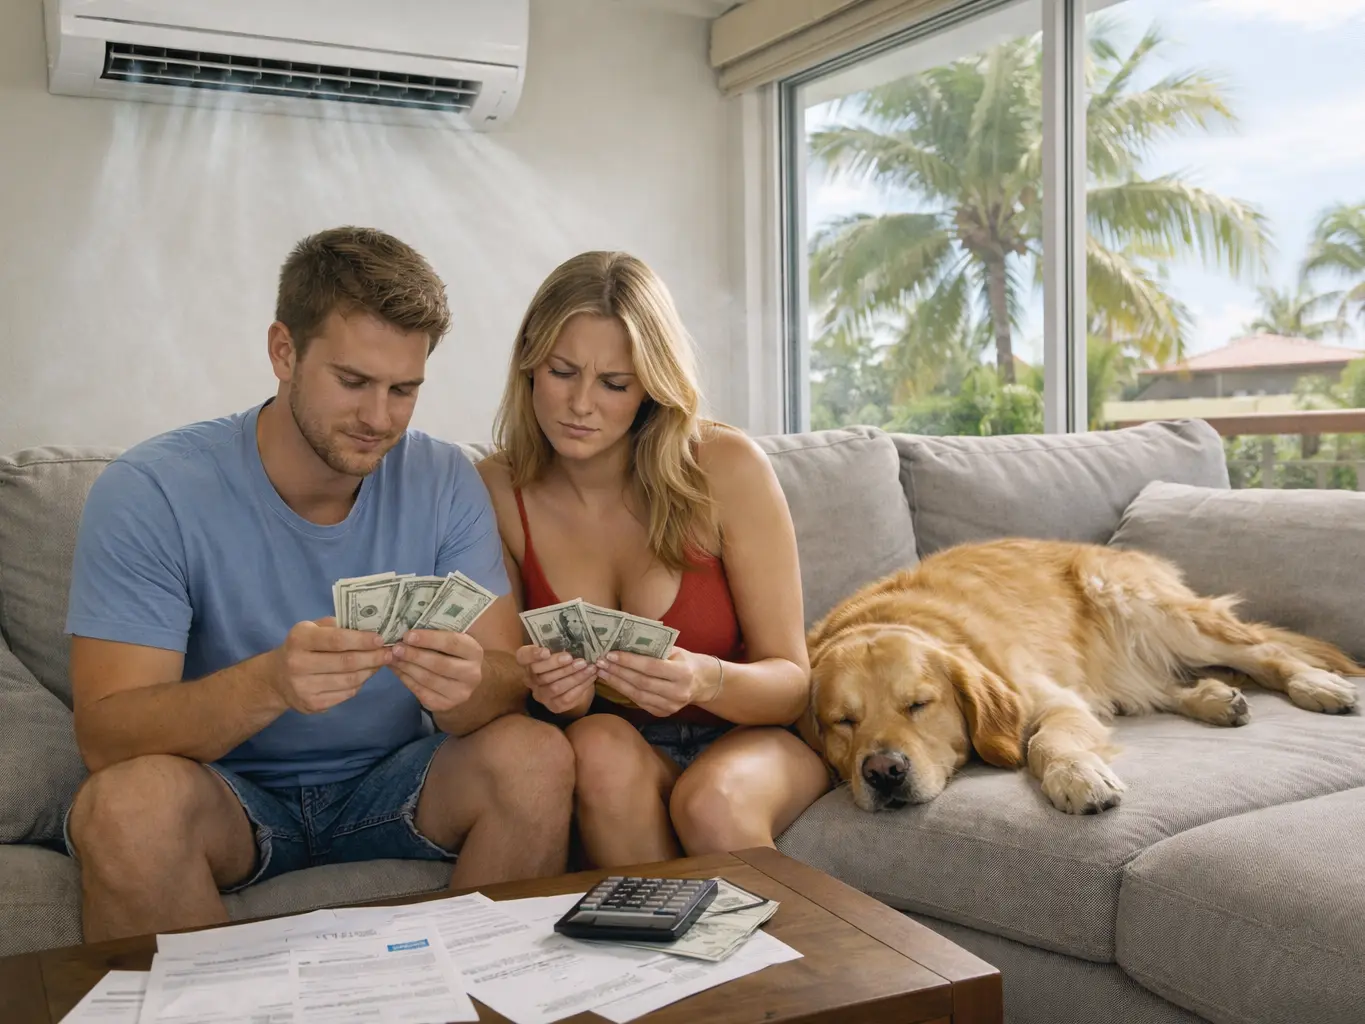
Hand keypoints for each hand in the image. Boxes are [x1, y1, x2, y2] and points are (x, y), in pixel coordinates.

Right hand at [270, 617, 391, 713]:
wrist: (276, 679)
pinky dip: (360, 683)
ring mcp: (304, 687)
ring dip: (370, 671)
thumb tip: (370, 628)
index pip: (337, 640)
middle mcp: (298, 664)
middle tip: (390, 652)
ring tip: (380, 662)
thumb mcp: (312, 628)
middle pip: (346, 663)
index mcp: (299, 639)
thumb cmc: (302, 647)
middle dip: (373, 657)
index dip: (362, 640)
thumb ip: (337, 625)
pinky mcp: (312, 704)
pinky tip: (365, 674)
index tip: (381, 639)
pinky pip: (346, 694)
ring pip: (350, 680)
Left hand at [391, 629, 484, 713]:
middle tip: (395, 648)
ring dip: (406, 667)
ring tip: (392, 657)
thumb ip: (437, 634)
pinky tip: (397, 669)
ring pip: (428, 679)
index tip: (407, 635)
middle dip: (414, 655)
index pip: (452, 643)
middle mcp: (472, 674)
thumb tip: (407, 627)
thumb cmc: (453, 653)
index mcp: (474, 652)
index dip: (428, 639)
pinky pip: (421, 692)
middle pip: (439, 664)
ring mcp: (459, 693)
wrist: (463, 681)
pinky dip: (405, 679)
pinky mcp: (445, 705)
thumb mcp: (453, 641)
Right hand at [518, 645, 596, 714]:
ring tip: (588, 667)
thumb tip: (576, 635)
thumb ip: (560, 644)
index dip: (532, 654)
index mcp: (528, 663)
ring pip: (555, 687)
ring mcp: (542, 695)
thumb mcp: (559, 650)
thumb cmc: (564, 662)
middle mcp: (531, 680)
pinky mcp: (554, 706)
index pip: (523, 657)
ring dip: (574, 676)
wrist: (573, 685)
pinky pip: (567, 696)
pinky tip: (591, 676)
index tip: (546, 651)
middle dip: (558, 665)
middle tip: (575, 658)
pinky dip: (581, 685)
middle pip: (539, 673)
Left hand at [594, 647, 719, 717]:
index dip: (629, 661)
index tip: (610, 654)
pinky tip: (613, 682)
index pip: (651, 666)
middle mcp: (679, 692)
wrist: (702, 682)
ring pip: (638, 695)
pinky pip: (640, 703)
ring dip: (617, 683)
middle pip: (642, 682)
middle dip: (618, 672)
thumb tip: (623, 641)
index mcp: (683, 673)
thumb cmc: (684, 661)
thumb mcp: (675, 651)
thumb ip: (654, 649)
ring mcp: (672, 706)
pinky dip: (624, 692)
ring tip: (602, 672)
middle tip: (600, 662)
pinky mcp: (664, 713)